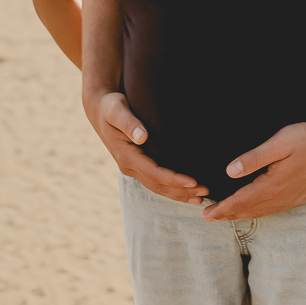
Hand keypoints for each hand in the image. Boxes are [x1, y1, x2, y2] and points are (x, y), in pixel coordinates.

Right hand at [84, 91, 208, 202]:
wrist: (99, 108)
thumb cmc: (110, 106)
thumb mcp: (116, 110)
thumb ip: (129, 123)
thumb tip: (142, 137)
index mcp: (126, 156)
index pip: (154, 174)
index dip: (173, 179)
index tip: (193, 181)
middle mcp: (129, 166)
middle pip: (158, 185)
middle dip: (181, 191)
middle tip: (206, 192)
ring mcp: (132, 167)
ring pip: (157, 187)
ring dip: (179, 194)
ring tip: (201, 198)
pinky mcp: (137, 165)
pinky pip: (155, 181)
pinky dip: (172, 188)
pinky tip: (187, 191)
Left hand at [203, 122, 305, 221]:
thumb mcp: (278, 143)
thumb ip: (253, 158)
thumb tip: (229, 171)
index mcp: (273, 186)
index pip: (241, 201)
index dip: (222, 208)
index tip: (206, 213)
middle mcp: (282, 197)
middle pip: (249, 210)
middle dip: (228, 214)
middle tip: (209, 217)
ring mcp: (292, 199)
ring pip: (262, 212)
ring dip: (243, 214)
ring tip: (227, 215)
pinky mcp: (300, 196)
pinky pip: (274, 210)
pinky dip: (259, 212)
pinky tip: (257, 209)